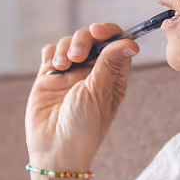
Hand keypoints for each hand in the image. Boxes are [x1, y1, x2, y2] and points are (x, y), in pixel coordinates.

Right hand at [25, 23, 139, 173]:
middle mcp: (92, 72)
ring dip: (65, 48)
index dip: (109, 32)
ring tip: (61, 67)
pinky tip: (53, 68)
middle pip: (91, 38)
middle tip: (77, 56)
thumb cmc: (84, 126)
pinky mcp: (49, 77)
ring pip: (68, 42)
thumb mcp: (100, 92)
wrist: (55, 148)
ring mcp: (70, 73)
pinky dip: (52, 54)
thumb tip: (131, 42)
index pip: (115, 43)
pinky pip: (50, 52)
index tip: (98, 31)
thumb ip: (110, 63)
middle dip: (83, 40)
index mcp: (112, 76)